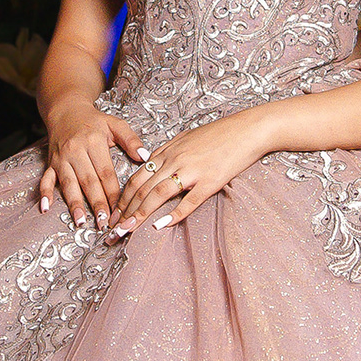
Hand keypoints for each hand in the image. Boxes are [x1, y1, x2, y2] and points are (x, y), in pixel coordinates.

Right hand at [40, 99, 146, 227]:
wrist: (66, 110)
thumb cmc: (93, 120)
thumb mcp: (115, 124)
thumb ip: (131, 140)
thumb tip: (145, 157)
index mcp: (94, 142)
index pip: (105, 173)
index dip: (113, 193)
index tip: (119, 209)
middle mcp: (76, 151)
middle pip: (88, 181)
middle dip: (96, 203)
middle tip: (103, 222)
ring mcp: (61, 159)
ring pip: (69, 184)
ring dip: (74, 204)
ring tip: (81, 221)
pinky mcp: (50, 163)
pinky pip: (46, 179)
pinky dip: (44, 193)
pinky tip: (45, 208)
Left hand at [109, 109, 270, 236]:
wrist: (247, 130)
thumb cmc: (219, 133)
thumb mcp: (186, 137)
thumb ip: (167, 150)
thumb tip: (151, 161)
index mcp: (168, 151)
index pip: (137, 177)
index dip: (123, 197)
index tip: (115, 213)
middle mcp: (175, 160)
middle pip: (142, 188)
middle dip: (125, 210)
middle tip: (113, 228)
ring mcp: (192, 171)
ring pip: (158, 194)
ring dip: (140, 214)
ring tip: (128, 230)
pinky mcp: (210, 181)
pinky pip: (188, 201)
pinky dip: (173, 214)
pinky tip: (160, 225)